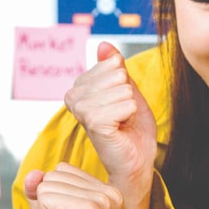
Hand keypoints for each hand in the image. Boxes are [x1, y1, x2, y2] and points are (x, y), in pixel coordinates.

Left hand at [24, 163, 122, 208]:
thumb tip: (33, 173)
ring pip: (47, 184)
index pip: (62, 170)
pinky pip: (45, 196)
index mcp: (108, 193)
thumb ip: (42, 194)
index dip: (53, 199)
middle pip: (54, 174)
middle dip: (49, 205)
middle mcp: (110, 193)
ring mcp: (102, 201)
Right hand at [64, 43, 158, 191]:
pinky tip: (121, 128)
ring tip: (121, 123)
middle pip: (118, 74)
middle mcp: (73, 96)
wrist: (135, 162)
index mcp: (78, 87)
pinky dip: (131, 116)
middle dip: (128, 95)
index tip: (119, 105)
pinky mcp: (93, 122)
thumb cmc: (131, 130)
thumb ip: (115, 68)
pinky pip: (126, 104)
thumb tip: (104, 45)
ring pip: (123, 89)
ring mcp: (81, 109)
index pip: (112, 63)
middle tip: (122, 116)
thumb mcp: (126, 91)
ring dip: (130, 107)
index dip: (125, 84)